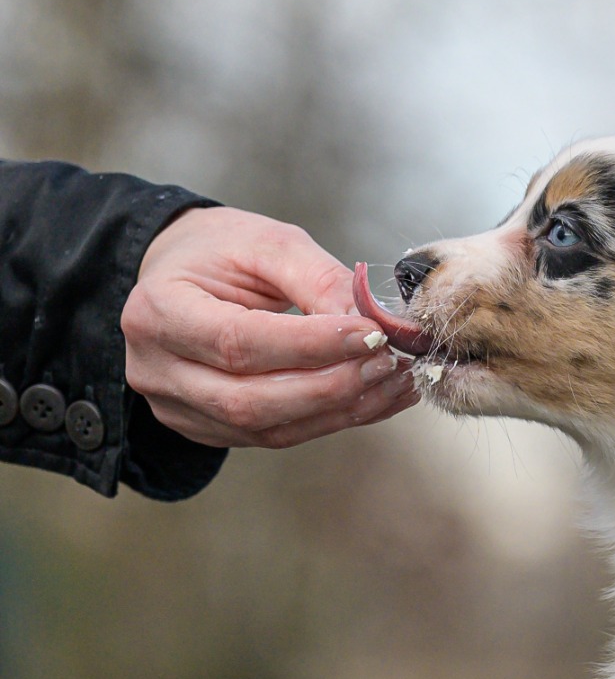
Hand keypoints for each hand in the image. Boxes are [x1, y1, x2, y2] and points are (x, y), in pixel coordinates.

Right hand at [122, 206, 416, 447]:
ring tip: (394, 381)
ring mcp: (178, 407)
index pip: (239, 342)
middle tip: (390, 362)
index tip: (372, 334)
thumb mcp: (268, 243)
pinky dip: (333, 419)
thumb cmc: (219, 253)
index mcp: (157, 311)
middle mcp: (156, 370)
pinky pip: (278, 435)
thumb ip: (321, 280)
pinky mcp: (208, 429)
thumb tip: (375, 326)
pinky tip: (375, 397)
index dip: (312, 345)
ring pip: (270, 428)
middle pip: (252, 399)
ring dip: (342, 410)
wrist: (181, 275)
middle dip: (333, 386)